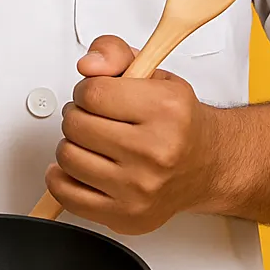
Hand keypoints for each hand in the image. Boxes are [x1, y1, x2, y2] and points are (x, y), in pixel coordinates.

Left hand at [43, 35, 222, 235]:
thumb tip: (89, 65)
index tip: (97, 95)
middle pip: (75, 124)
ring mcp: (140, 188)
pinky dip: (61, 178)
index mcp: (165, 110)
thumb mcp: (153, 72)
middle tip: (95, 119)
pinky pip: (67, 195)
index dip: (87, 90)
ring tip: (93, 143)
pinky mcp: (126, 215)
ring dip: (72, 145)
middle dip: (78, 115)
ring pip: (67, 157)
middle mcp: (155, 151)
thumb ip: (113, 53)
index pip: (91, 92)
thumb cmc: (178, 121)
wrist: (208, 164)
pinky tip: (80, 167)